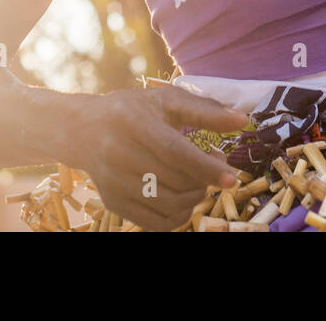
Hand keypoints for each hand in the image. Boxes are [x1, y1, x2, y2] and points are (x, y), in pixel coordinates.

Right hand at [59, 87, 249, 230]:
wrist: (83, 130)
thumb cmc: (132, 111)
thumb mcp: (166, 101)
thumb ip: (205, 111)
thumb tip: (242, 120)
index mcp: (133, 122)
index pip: (174, 152)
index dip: (205, 167)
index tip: (232, 177)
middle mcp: (118, 153)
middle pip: (174, 180)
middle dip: (205, 180)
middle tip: (218, 168)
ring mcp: (113, 182)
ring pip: (167, 204)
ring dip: (195, 197)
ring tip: (200, 180)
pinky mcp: (112, 203)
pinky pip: (155, 223)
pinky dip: (179, 217)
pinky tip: (185, 199)